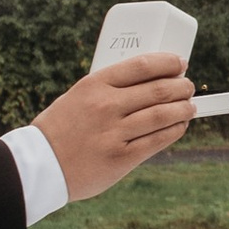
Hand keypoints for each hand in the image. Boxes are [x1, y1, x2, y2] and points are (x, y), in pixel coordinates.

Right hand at [36, 53, 196, 200]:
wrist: (38, 165)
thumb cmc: (59, 128)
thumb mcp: (78, 96)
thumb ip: (108, 89)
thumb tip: (148, 82)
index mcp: (94, 84)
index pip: (142, 65)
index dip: (168, 62)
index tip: (180, 63)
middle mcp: (106, 106)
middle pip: (158, 90)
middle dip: (181, 87)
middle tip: (188, 88)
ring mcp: (114, 133)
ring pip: (162, 115)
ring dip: (183, 109)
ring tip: (190, 107)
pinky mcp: (121, 158)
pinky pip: (157, 140)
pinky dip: (174, 131)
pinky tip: (179, 126)